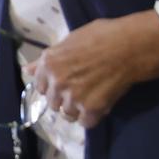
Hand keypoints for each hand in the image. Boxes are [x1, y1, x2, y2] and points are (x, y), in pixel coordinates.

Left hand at [21, 11, 158, 128]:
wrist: (130, 46)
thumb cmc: (102, 36)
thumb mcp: (70, 40)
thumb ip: (48, 59)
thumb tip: (27, 70)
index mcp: (48, 63)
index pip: (39, 86)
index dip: (52, 86)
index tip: (64, 83)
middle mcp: (56, 82)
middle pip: (53, 102)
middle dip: (64, 98)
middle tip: (81, 90)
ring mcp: (73, 97)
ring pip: (67, 114)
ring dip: (77, 109)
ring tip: (91, 98)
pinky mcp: (91, 109)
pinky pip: (85, 122)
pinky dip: (92, 117)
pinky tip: (99, 105)